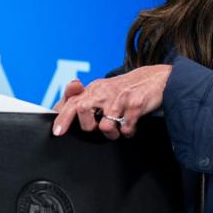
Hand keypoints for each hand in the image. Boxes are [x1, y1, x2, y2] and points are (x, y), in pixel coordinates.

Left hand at [51, 65, 170, 139]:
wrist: (154, 78)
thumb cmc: (125, 89)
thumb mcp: (102, 91)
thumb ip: (83, 100)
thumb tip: (63, 112)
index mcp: (94, 88)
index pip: (73, 101)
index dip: (63, 117)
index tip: (58, 132)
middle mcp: (105, 91)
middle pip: (83, 110)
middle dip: (88, 126)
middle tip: (97, 127)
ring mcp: (120, 97)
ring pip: (104, 125)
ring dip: (111, 134)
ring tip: (117, 130)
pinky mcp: (136, 104)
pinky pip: (126, 128)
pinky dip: (128, 132)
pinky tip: (130, 126)